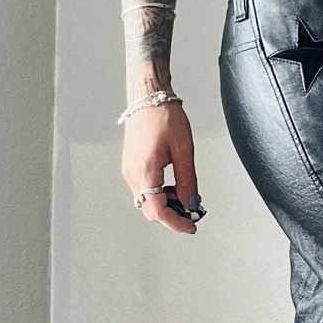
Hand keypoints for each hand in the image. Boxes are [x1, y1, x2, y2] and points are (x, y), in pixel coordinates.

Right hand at [120, 100, 199, 233]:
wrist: (149, 96)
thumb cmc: (165, 116)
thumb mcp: (184, 151)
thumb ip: (188, 181)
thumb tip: (192, 203)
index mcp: (145, 171)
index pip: (158, 211)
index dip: (176, 223)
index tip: (192, 226)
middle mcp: (132, 173)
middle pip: (151, 210)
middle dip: (173, 216)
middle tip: (193, 213)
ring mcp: (129, 170)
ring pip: (147, 202)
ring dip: (167, 205)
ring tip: (186, 196)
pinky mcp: (131, 166)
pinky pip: (145, 190)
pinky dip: (160, 195)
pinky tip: (174, 188)